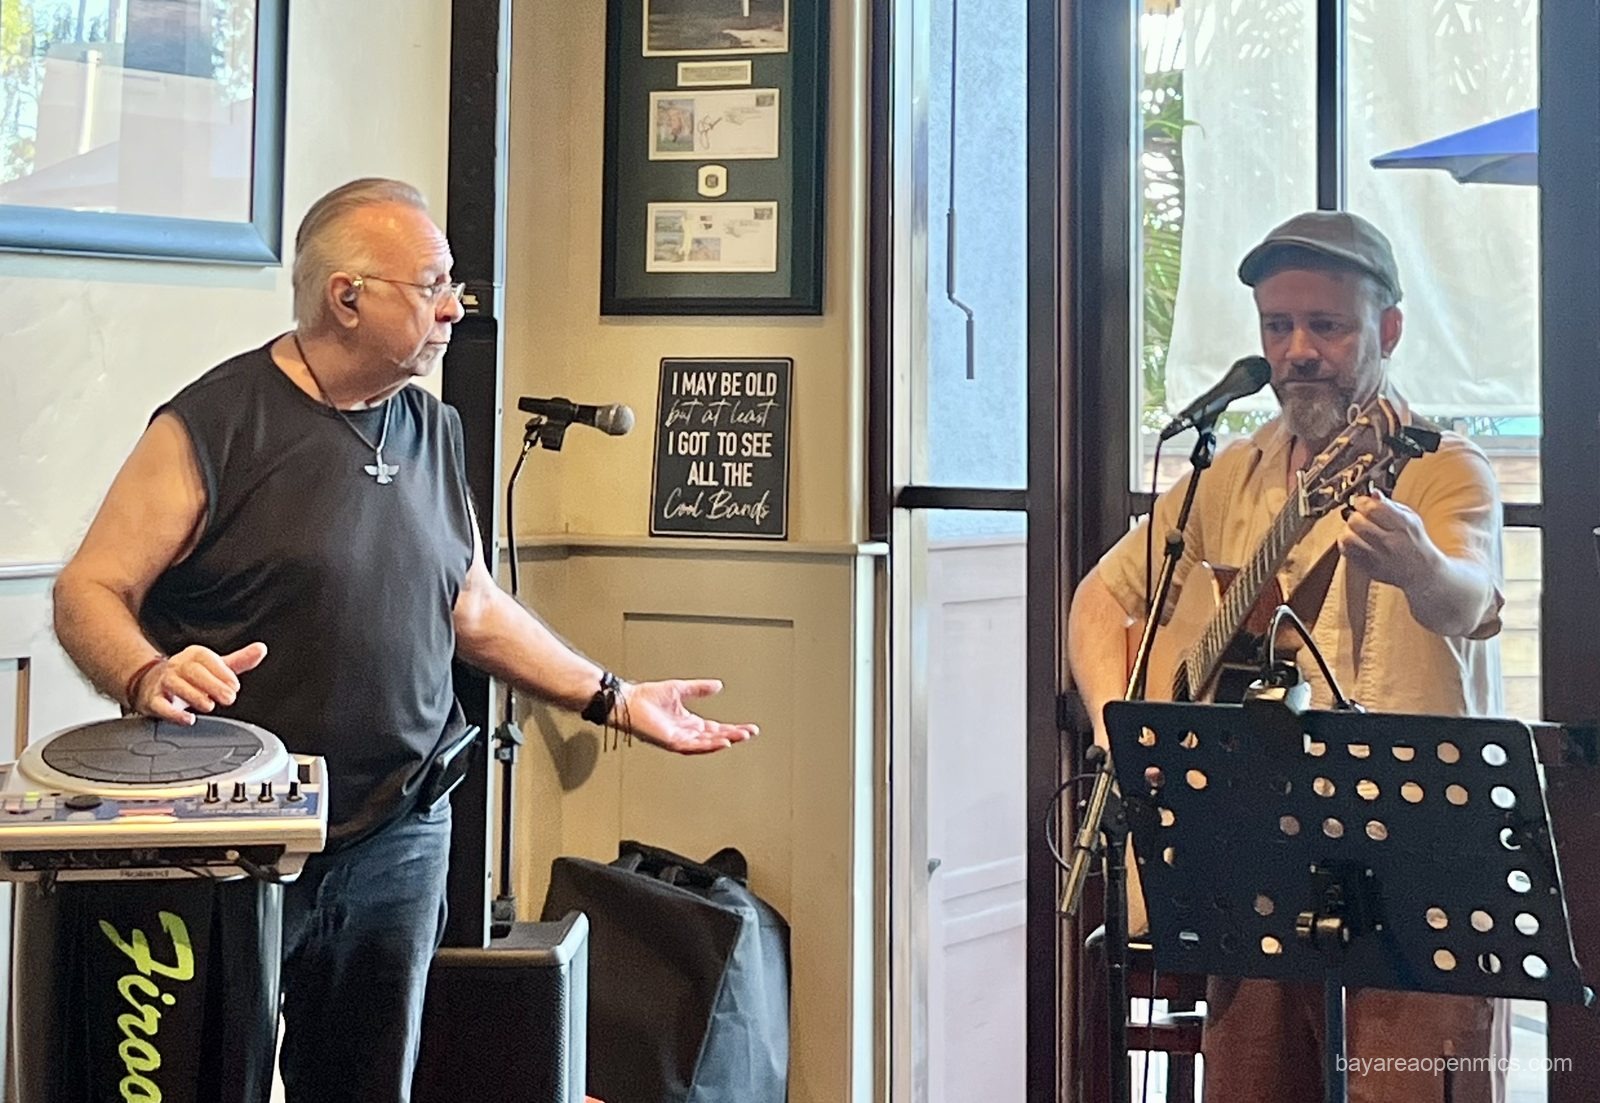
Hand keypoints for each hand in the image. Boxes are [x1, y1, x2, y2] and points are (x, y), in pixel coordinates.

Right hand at [130, 642, 267, 724]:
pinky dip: (173, 713)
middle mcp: (177, 666)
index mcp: (193, 655)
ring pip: (175, 685)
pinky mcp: (152, 700)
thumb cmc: (189, 676)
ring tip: (210, 705)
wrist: (151, 683)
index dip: (222, 672)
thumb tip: (261, 649)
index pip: (207, 658)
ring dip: (195, 696)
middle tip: (229, 698)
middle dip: (213, 685)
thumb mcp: (214, 667)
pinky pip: (160, 704)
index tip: (235, 686)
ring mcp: (163, 682)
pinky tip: (188, 719)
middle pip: (193, 671)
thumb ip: (239, 660)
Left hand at [615, 679, 756, 754]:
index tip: (748, 728)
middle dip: (734, 735)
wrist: (627, 701)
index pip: (715, 728)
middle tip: (751, 733)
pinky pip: (693, 746)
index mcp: (688, 722)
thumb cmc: (645, 697)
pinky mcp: (671, 741)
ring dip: (724, 740)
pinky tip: (721, 742)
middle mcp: (685, 732)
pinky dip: (708, 745)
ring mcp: (679, 738)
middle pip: (715, 736)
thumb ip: (699, 688)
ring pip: (707, 743)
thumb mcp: (680, 688)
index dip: (733, 728)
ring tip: (741, 737)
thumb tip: (718, 686)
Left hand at [1338, 489, 1437, 589]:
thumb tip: (1373, 493)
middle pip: (1357, 522)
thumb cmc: (1415, 541)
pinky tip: (1354, 540)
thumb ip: (1390, 505)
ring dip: (1348, 530)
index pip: (1373, 509)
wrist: (1422, 570)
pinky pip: (1347, 552)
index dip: (1362, 502)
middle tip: (1359, 516)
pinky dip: (1345, 543)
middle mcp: (1390, 541)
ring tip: (1355, 529)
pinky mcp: (1369, 567)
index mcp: (1402, 525)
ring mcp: (1379, 556)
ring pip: (1349, 538)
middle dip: (1354, 515)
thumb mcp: (1410, 518)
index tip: (1361, 502)